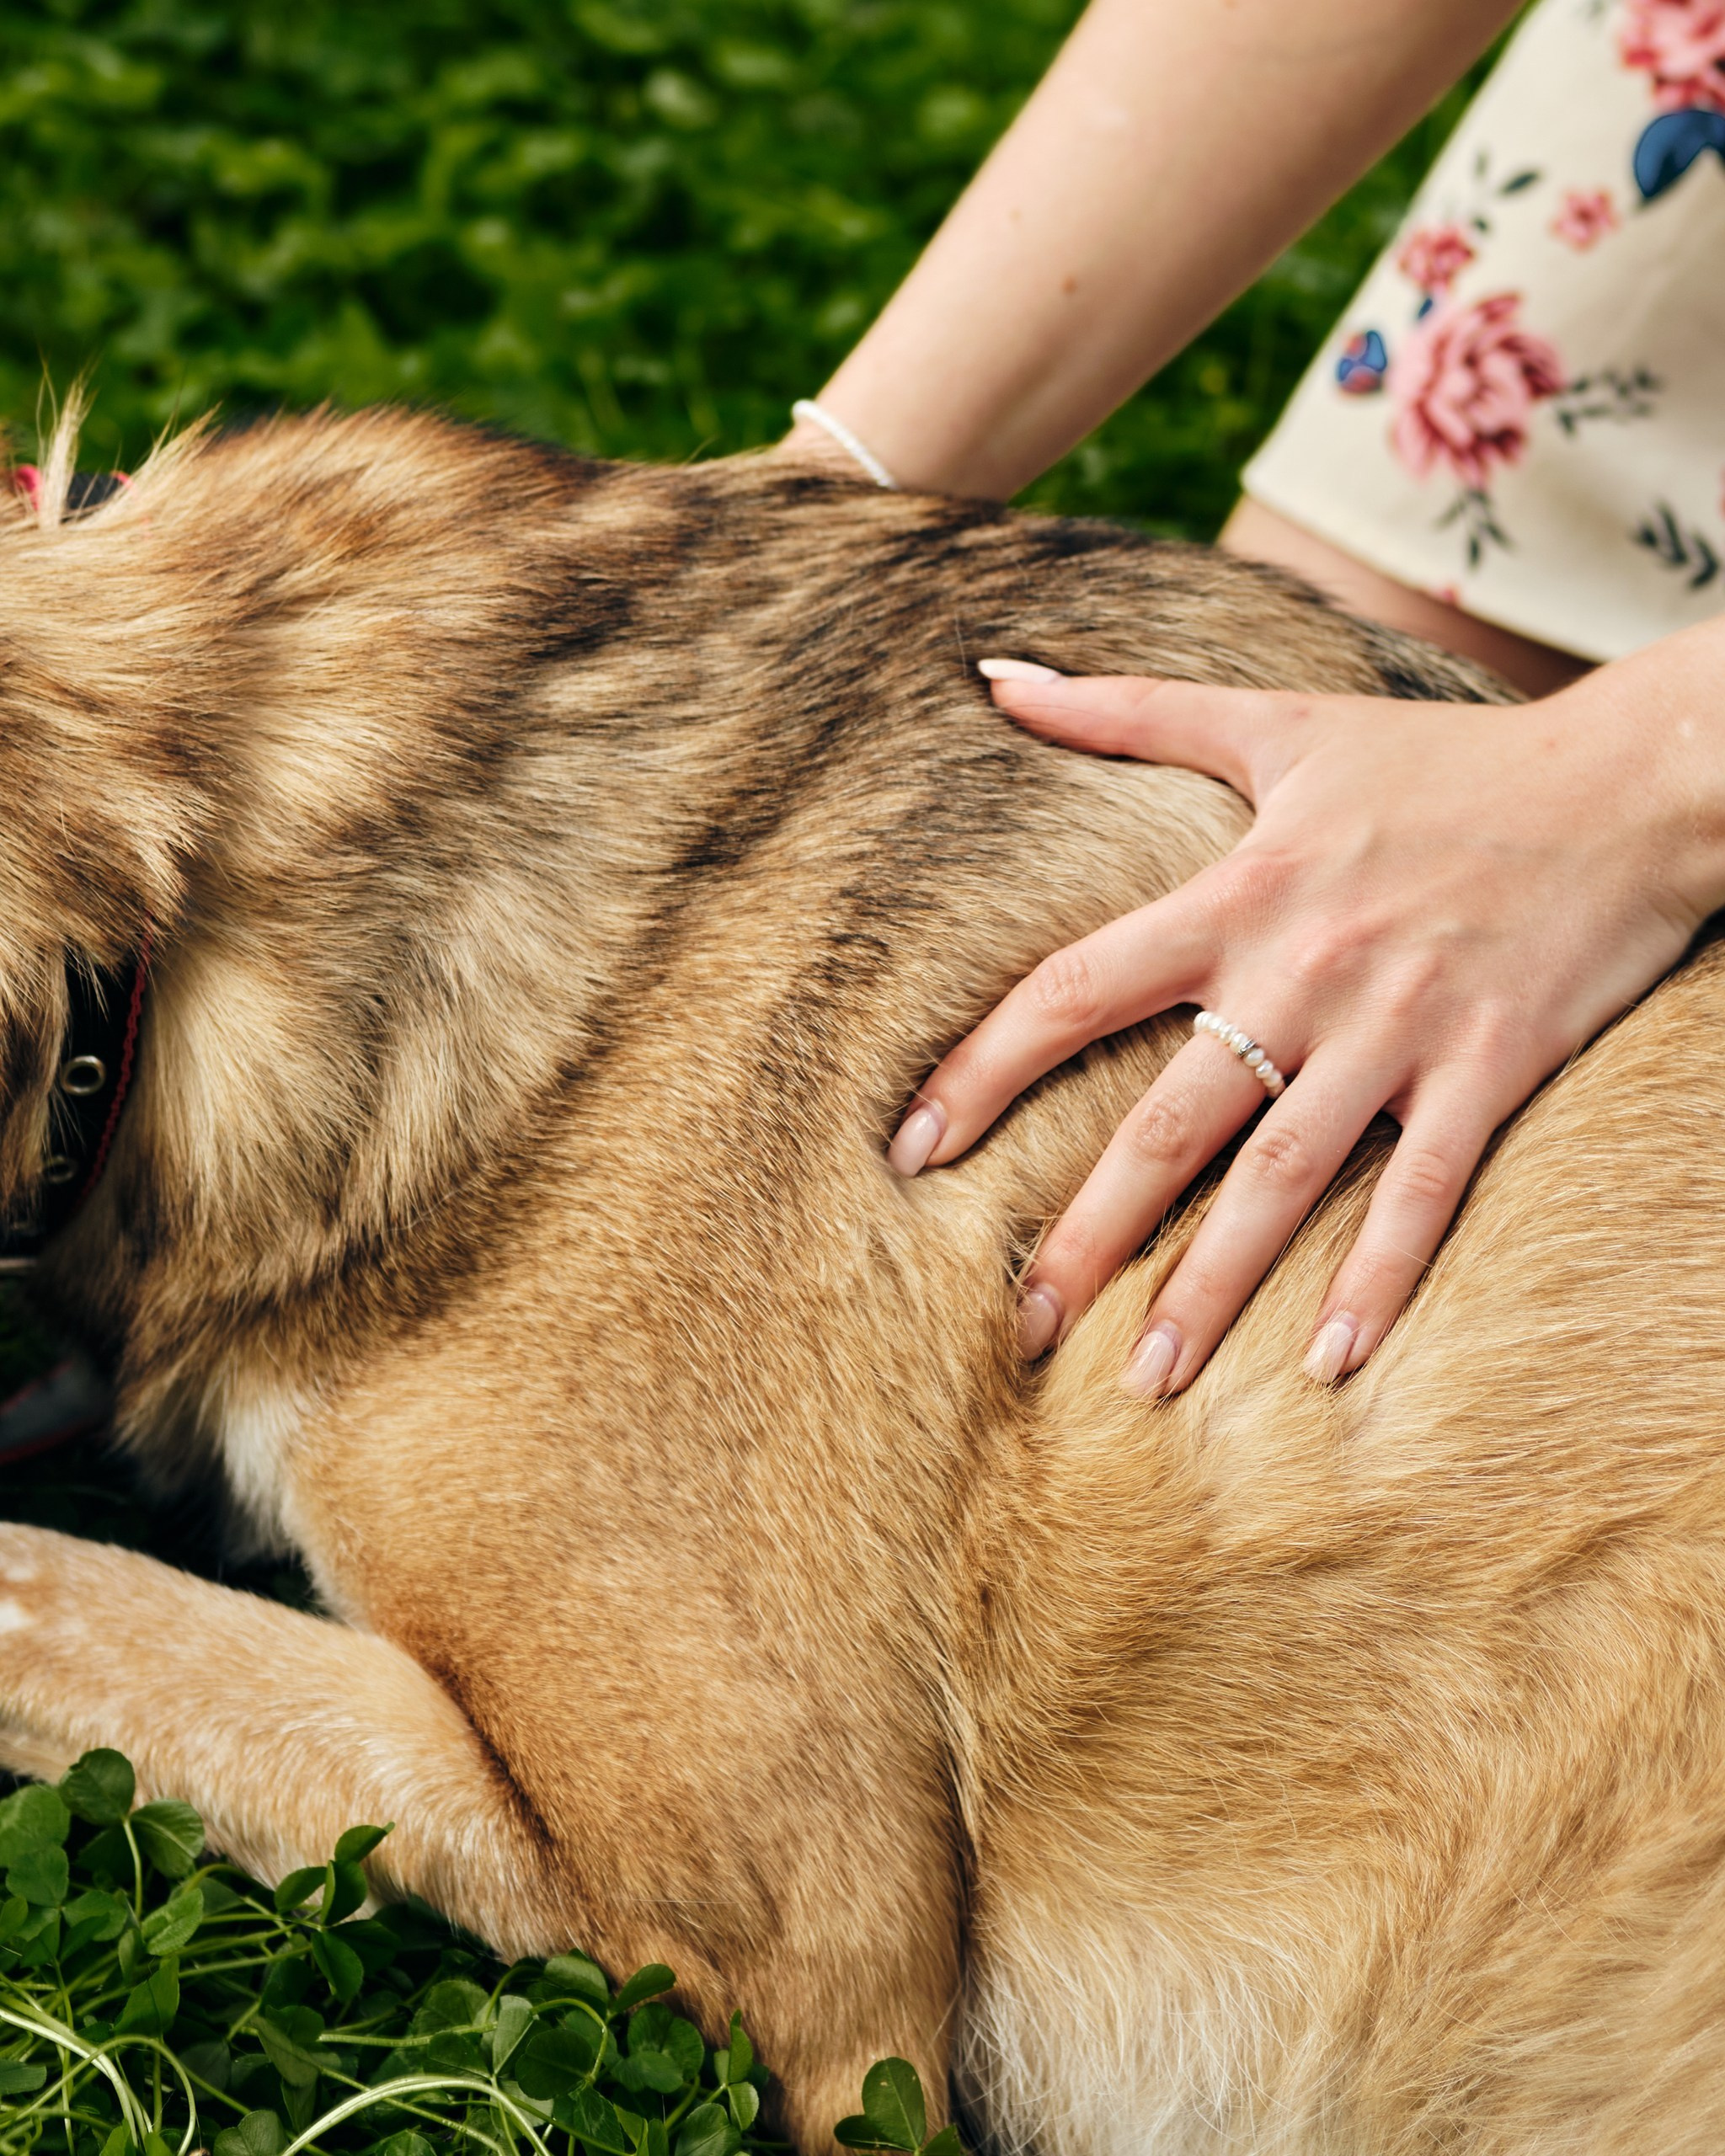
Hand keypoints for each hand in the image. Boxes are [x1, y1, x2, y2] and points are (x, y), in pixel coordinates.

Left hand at [887, 621, 1724, 1393]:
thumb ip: (1129, 709)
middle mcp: (1304, 971)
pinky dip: (1378, 1280)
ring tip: (1148, 1381)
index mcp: (1239, 895)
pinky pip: (1424, 1193)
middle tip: (1015, 1327)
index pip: (1075, 989)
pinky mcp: (1492, 1069)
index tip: (911, 1151)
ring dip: (1213, 1286)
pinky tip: (1331, 1367)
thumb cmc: (1444, 763)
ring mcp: (1400, 1029)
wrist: (1628, 782)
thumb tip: (995, 674)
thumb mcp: (1281, 724)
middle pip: (1168, 1120)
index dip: (985, 1069)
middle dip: (1087, 1232)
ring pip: (1285, 1177)